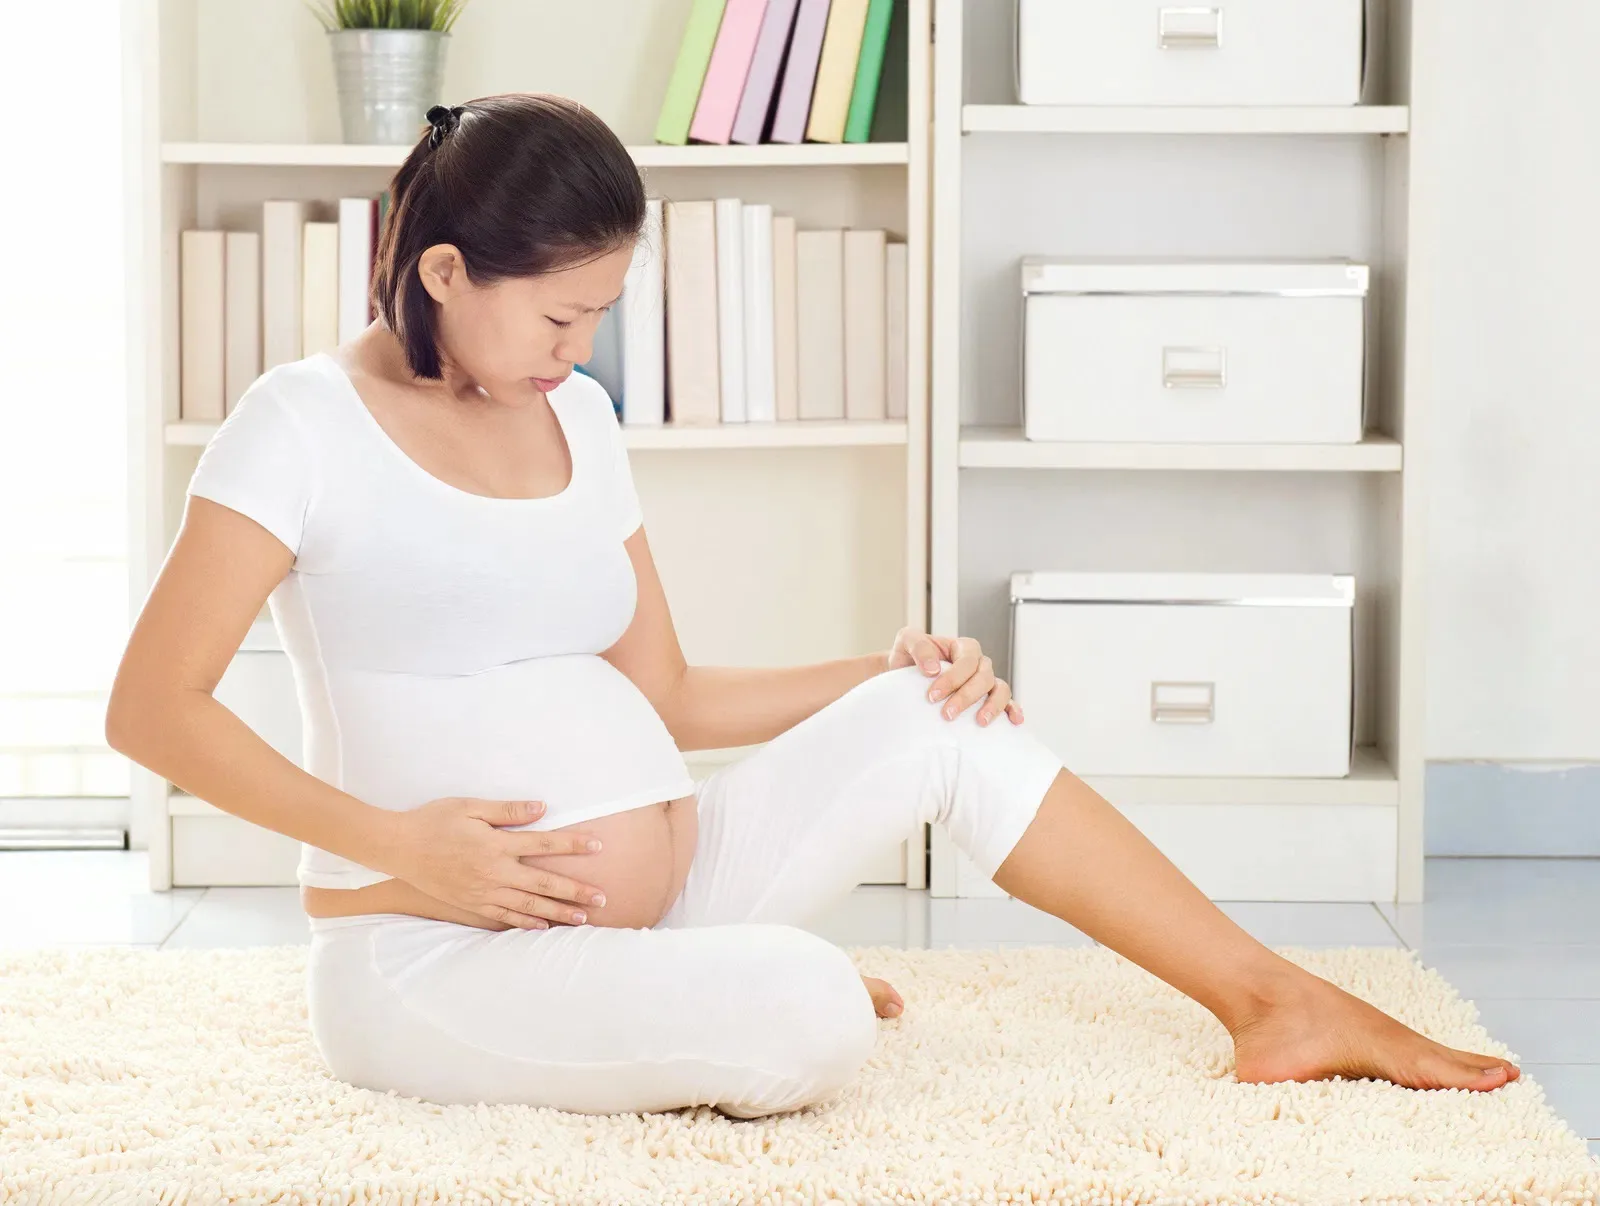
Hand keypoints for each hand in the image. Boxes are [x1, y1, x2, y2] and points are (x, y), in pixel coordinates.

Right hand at [387, 797, 607, 930]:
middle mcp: (494, 871)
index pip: (545, 843)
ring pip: (529, 905)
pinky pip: (505, 917)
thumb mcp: (469, 807)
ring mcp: (483, 891)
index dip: (573, 844)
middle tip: (603, 898)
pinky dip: (527, 922)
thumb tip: (542, 808)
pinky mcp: (472, 904)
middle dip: (576, 891)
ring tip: (583, 918)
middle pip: (544, 882)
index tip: (598, 846)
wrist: (398, 848)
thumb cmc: (433, 821)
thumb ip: (507, 810)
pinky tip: (544, 927)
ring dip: (558, 912)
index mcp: (496, 844)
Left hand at [886, 628, 1022, 726]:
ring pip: (999, 689)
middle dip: (966, 697)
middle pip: (983, 677)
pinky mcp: (988, 698)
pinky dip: (1013, 710)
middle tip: (947, 715)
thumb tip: (933, 668)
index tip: (932, 696)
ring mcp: (985, 681)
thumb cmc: (908, 658)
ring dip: (993, 706)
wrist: (904, 676)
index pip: (966, 661)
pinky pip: (1007, 702)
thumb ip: (918, 646)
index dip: (952, 679)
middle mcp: (978, 663)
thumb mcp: (907, 641)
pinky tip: (1014, 721)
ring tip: (980, 722)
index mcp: (963, 647)